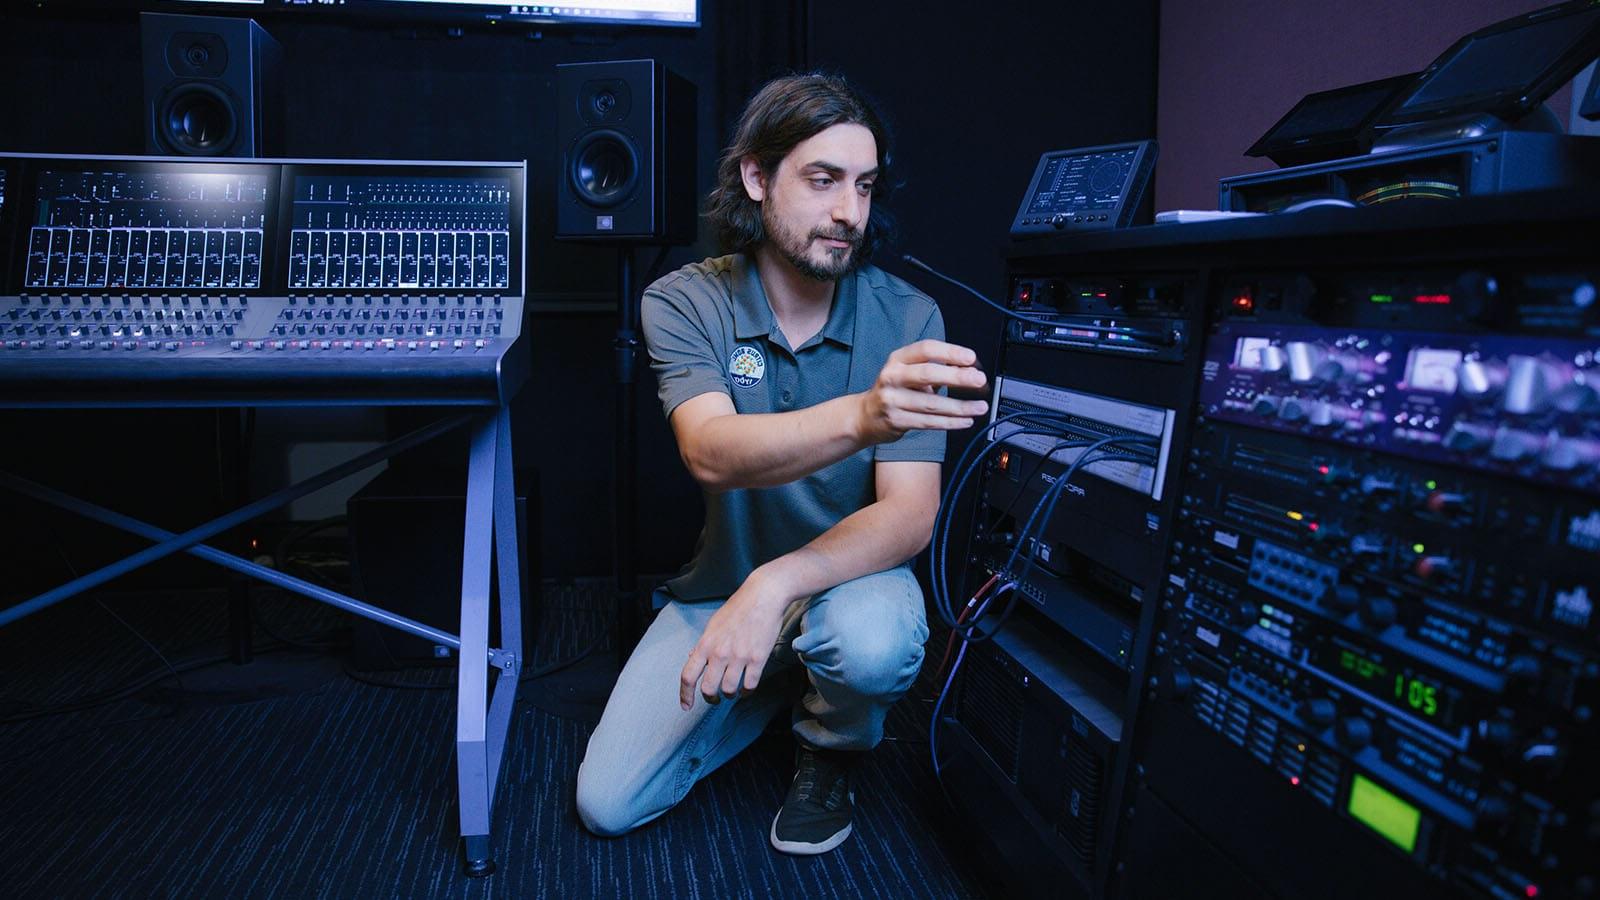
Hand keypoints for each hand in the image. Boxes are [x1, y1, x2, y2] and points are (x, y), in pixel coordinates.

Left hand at [679, 571, 791, 709]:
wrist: (763, 597)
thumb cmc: (737, 609)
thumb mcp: (713, 625)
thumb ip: (703, 645)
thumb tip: (692, 658)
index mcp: (705, 644)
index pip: (688, 676)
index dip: (685, 695)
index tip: (686, 706)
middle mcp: (720, 653)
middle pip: (708, 688)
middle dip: (710, 698)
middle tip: (715, 698)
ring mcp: (740, 657)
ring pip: (730, 690)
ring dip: (730, 695)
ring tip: (732, 691)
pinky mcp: (758, 659)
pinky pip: (750, 685)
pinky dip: (747, 692)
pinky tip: (746, 689)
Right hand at [856, 340, 987, 444]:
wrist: (865, 416)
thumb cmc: (894, 391)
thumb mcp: (908, 372)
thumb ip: (935, 369)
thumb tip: (970, 371)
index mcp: (898, 359)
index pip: (926, 349)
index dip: (950, 352)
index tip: (971, 358)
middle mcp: (892, 376)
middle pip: (929, 374)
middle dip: (958, 377)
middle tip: (979, 380)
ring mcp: (892, 399)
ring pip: (932, 404)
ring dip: (960, 406)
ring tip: (980, 407)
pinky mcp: (896, 420)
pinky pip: (929, 422)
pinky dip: (951, 422)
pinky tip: (965, 420)